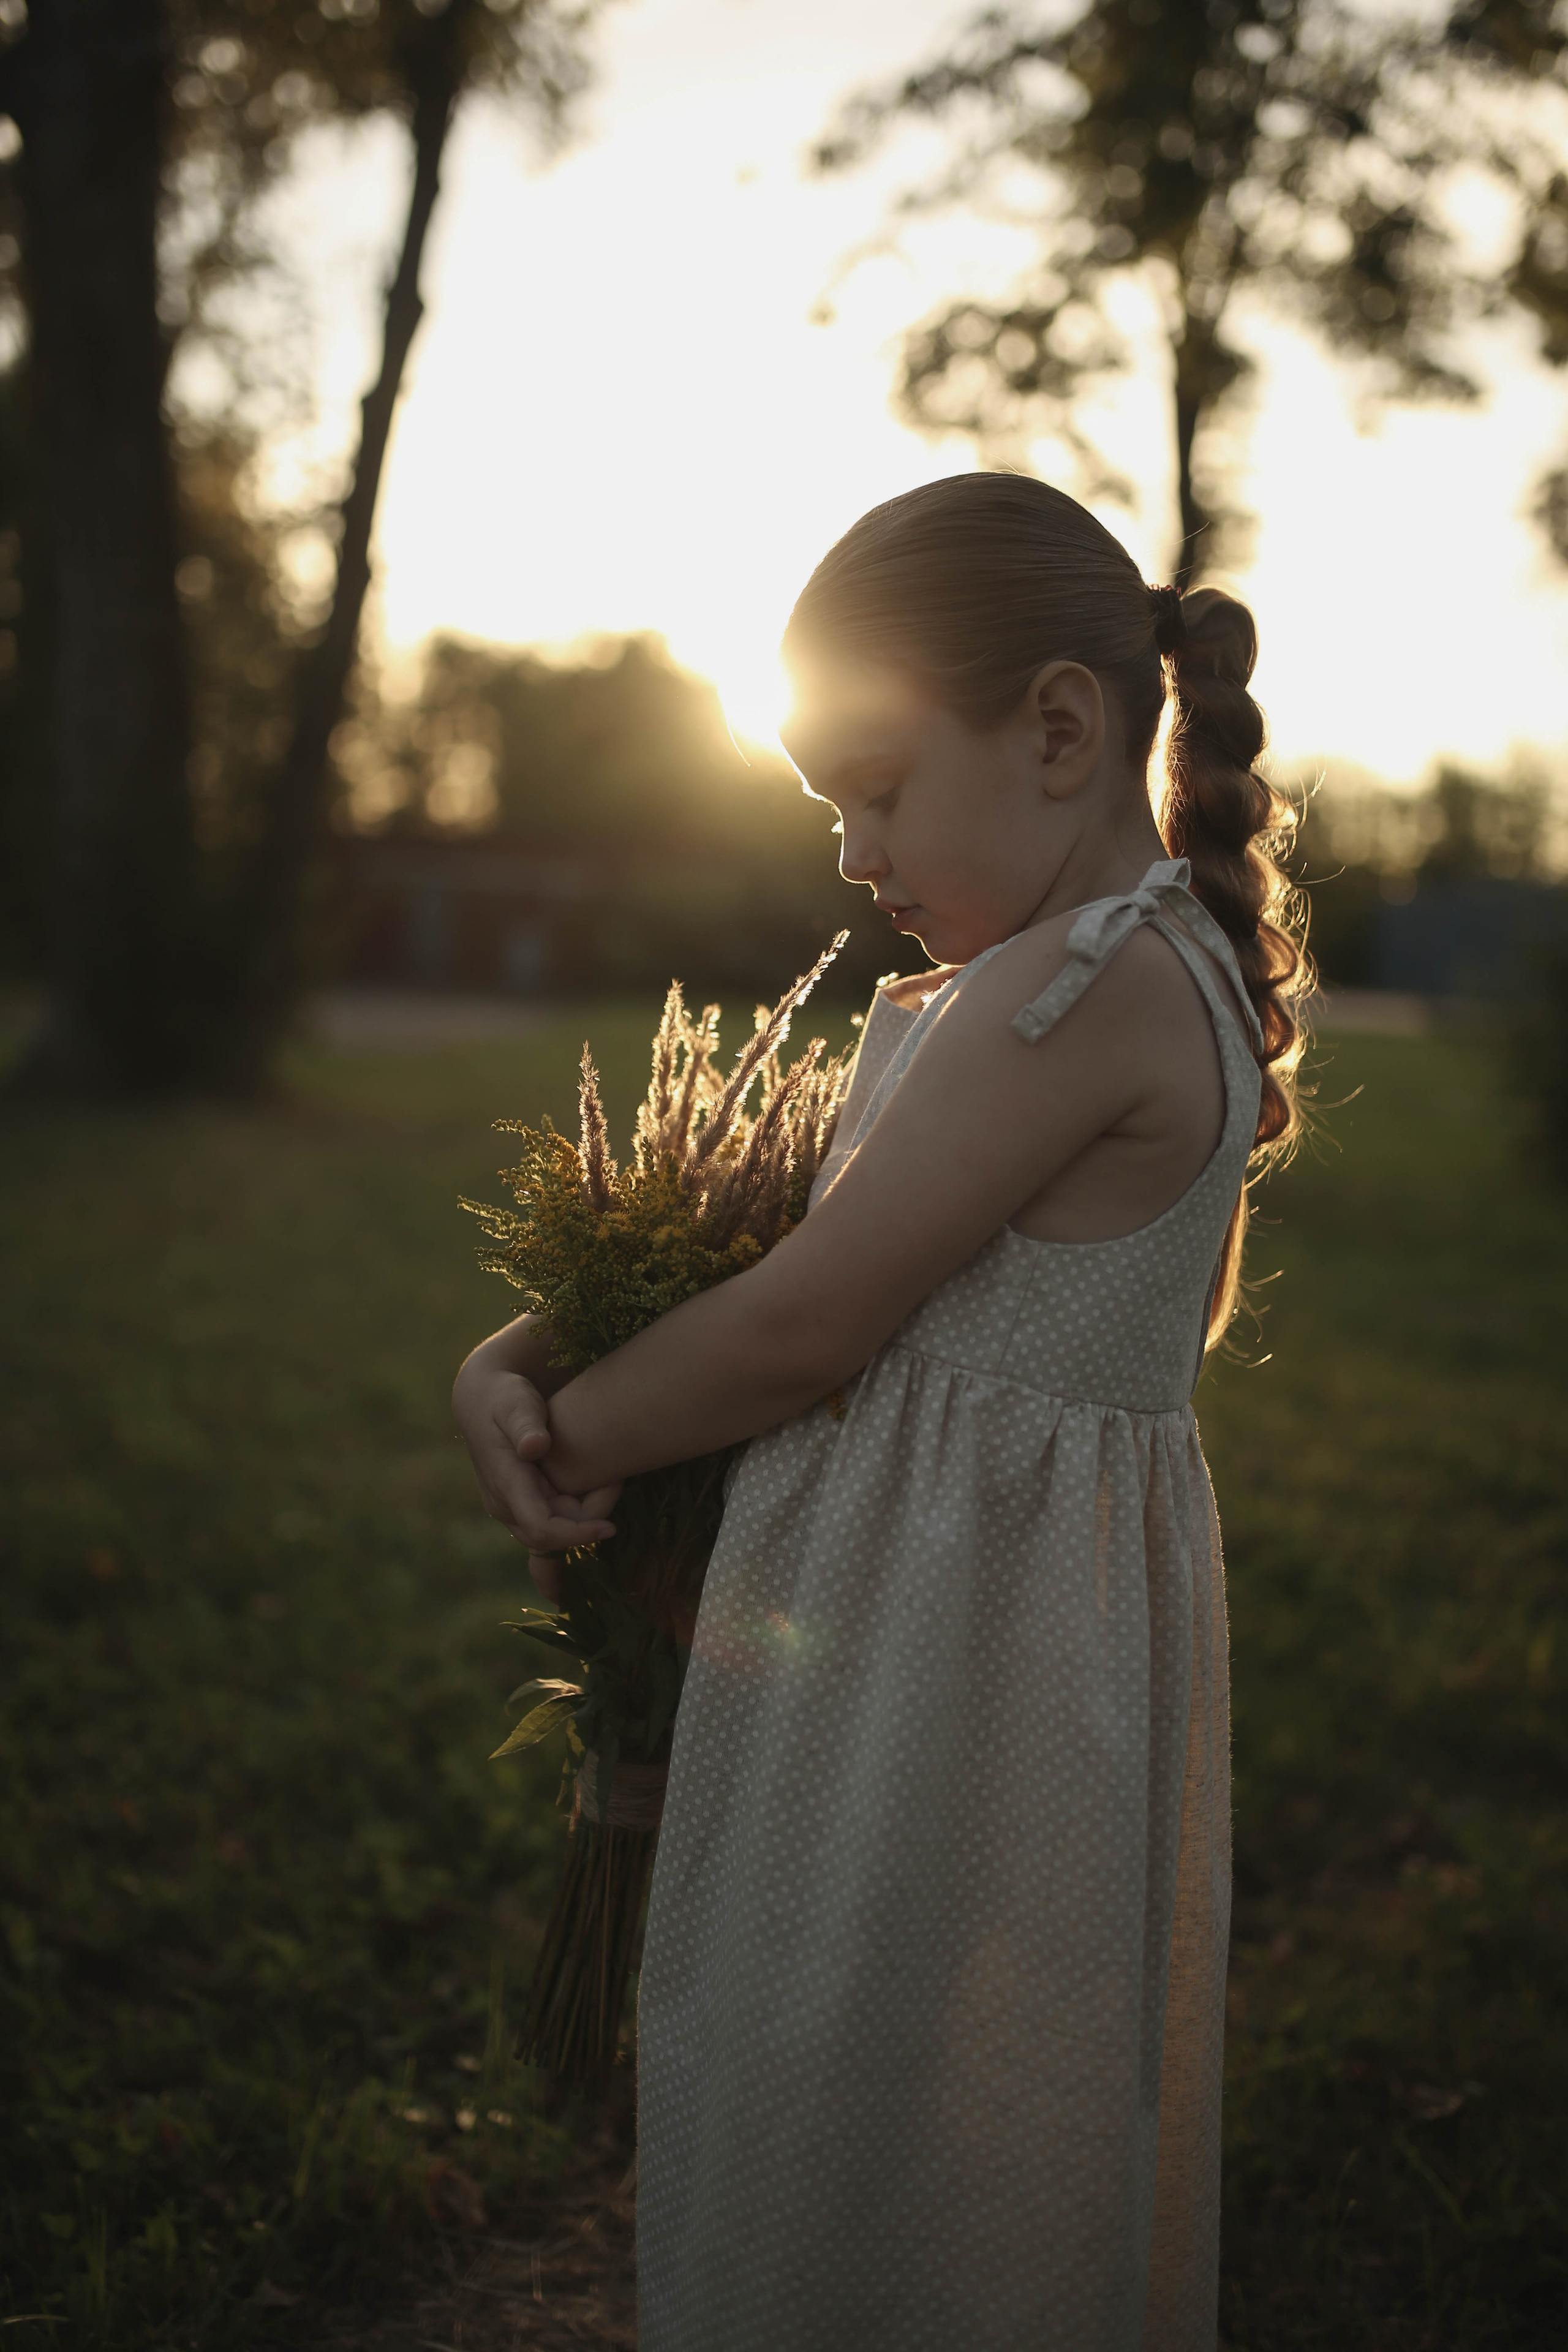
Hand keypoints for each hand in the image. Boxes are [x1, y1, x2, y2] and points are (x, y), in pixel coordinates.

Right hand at [452, 1360, 620, 1565]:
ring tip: (609, 1479)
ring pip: (554, 1532)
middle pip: (553, 1537)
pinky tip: (596, 1484)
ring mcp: (510, 1509)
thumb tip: (533, 1447)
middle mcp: (504, 1506)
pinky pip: (552, 1523)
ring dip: (585, 1517)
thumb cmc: (505, 1398)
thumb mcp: (515, 1403)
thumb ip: (524, 1423)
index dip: (577, 1534)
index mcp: (505, 1484)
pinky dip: (578, 1512)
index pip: (542, 1529)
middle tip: (616, 1482)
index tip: (611, 1528)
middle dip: (588, 1522)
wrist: (484, 1400)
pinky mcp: (521, 1505)